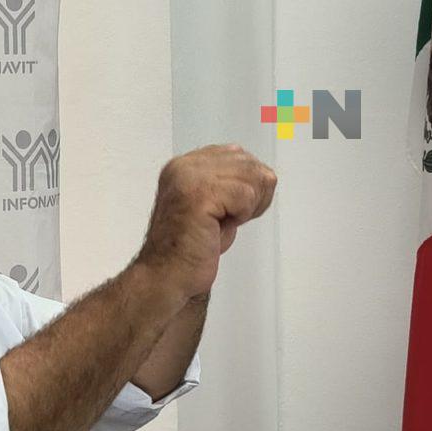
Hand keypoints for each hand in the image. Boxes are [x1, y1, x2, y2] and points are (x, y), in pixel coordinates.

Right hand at [136, 144, 275, 302]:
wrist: (167, 276)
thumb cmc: (189, 248)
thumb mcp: (212, 204)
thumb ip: (229, 183)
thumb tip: (264, 175)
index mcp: (183, 165)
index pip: (237, 154)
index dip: (245, 183)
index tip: (229, 208)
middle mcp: (184, 166)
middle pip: (249, 163)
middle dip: (252, 194)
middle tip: (229, 218)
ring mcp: (190, 178)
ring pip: (252, 177)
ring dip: (247, 206)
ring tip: (222, 223)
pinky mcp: (199, 195)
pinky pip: (246, 196)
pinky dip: (241, 216)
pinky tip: (219, 228)